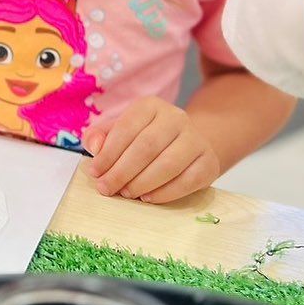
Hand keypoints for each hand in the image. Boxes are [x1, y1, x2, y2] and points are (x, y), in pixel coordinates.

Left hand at [82, 96, 220, 203]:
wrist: (184, 145)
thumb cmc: (142, 138)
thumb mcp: (117, 131)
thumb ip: (99, 136)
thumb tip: (95, 147)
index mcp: (150, 105)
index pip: (126, 128)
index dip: (108, 153)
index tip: (95, 172)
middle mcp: (176, 117)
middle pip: (146, 147)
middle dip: (122, 171)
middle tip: (107, 188)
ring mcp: (196, 139)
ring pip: (168, 164)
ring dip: (142, 183)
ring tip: (126, 194)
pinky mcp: (208, 162)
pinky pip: (188, 180)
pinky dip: (165, 193)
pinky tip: (148, 198)